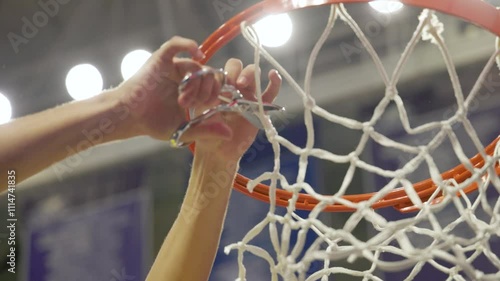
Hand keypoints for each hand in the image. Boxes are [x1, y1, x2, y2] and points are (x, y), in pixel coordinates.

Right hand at [114, 36, 231, 141]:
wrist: (129, 117)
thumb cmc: (152, 122)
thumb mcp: (184, 129)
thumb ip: (206, 129)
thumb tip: (229, 134)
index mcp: (192, 89)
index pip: (214, 83)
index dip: (216, 93)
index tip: (208, 106)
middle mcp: (184, 76)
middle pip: (209, 73)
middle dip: (207, 90)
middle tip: (195, 105)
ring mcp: (173, 67)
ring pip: (196, 65)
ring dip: (195, 84)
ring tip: (184, 101)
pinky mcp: (161, 59)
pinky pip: (176, 45)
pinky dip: (188, 45)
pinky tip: (197, 54)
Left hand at [193, 59, 281, 162]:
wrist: (219, 153)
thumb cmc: (206, 136)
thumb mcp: (200, 123)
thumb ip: (207, 113)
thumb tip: (221, 102)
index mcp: (215, 87)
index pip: (219, 70)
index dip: (220, 74)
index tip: (219, 87)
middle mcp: (232, 87)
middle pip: (237, 66)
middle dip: (236, 71)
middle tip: (235, 84)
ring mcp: (247, 95)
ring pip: (253, 73)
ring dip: (250, 74)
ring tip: (243, 85)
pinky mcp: (259, 106)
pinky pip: (270, 91)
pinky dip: (275, 82)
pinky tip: (274, 75)